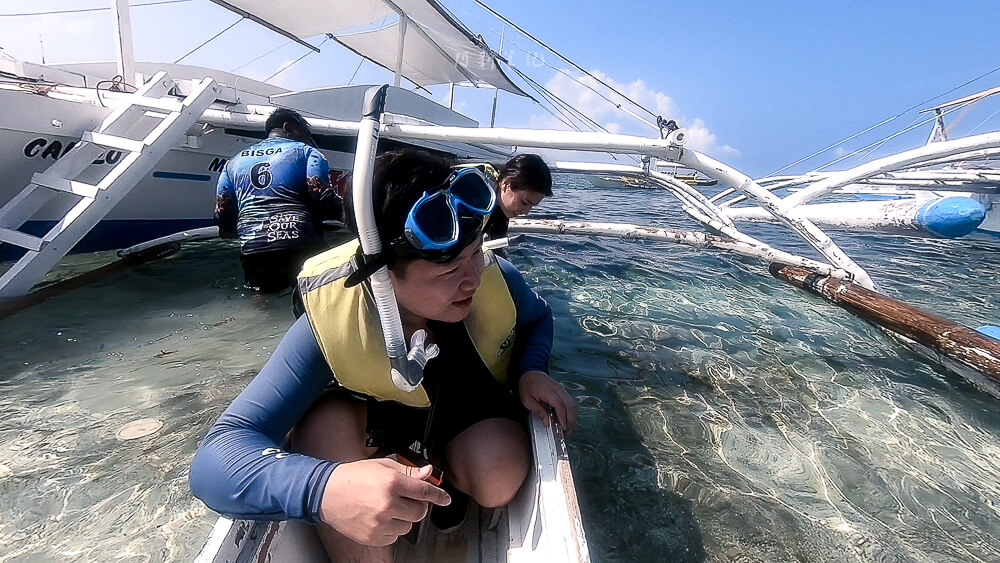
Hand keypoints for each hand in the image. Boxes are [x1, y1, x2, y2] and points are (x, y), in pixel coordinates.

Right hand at [319, 457, 450, 545]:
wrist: (327, 493)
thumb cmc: (354, 477)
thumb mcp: (383, 465)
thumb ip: (408, 471)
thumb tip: (428, 473)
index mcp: (392, 483)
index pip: (425, 491)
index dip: (438, 495)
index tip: (445, 499)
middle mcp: (387, 504)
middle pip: (420, 511)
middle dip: (417, 505)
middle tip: (405, 498)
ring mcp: (380, 523)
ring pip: (408, 526)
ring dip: (404, 517)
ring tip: (387, 506)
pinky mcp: (373, 536)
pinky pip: (395, 536)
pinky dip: (392, 528)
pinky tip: (380, 516)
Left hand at [518, 370, 577, 434]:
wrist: (531, 372)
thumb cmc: (527, 386)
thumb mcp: (527, 400)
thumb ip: (539, 411)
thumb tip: (547, 423)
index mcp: (547, 391)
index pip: (559, 404)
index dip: (562, 417)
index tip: (562, 427)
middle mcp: (557, 389)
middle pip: (569, 405)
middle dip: (570, 420)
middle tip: (566, 432)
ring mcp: (562, 389)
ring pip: (573, 404)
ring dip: (572, 417)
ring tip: (568, 428)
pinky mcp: (563, 391)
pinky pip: (571, 402)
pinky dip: (571, 412)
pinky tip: (568, 420)